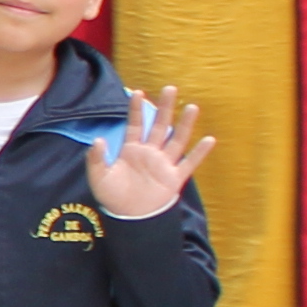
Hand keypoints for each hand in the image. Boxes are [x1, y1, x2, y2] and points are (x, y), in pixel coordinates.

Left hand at [85, 88, 213, 219]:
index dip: (136, 109)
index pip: (135, 125)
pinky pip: (189, 163)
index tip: (138, 92)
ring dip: (185, 124)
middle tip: (170, 88)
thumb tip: (97, 140)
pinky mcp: (174, 178)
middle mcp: (150, 153)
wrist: (129, 218)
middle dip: (164, 108)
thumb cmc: (113, 196)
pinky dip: (199, 153)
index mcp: (131, 150)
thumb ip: (96, 159)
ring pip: (177, 140)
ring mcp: (164, 164)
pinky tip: (210, 139)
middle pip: (159, 126)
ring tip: (192, 107)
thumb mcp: (99, 177)